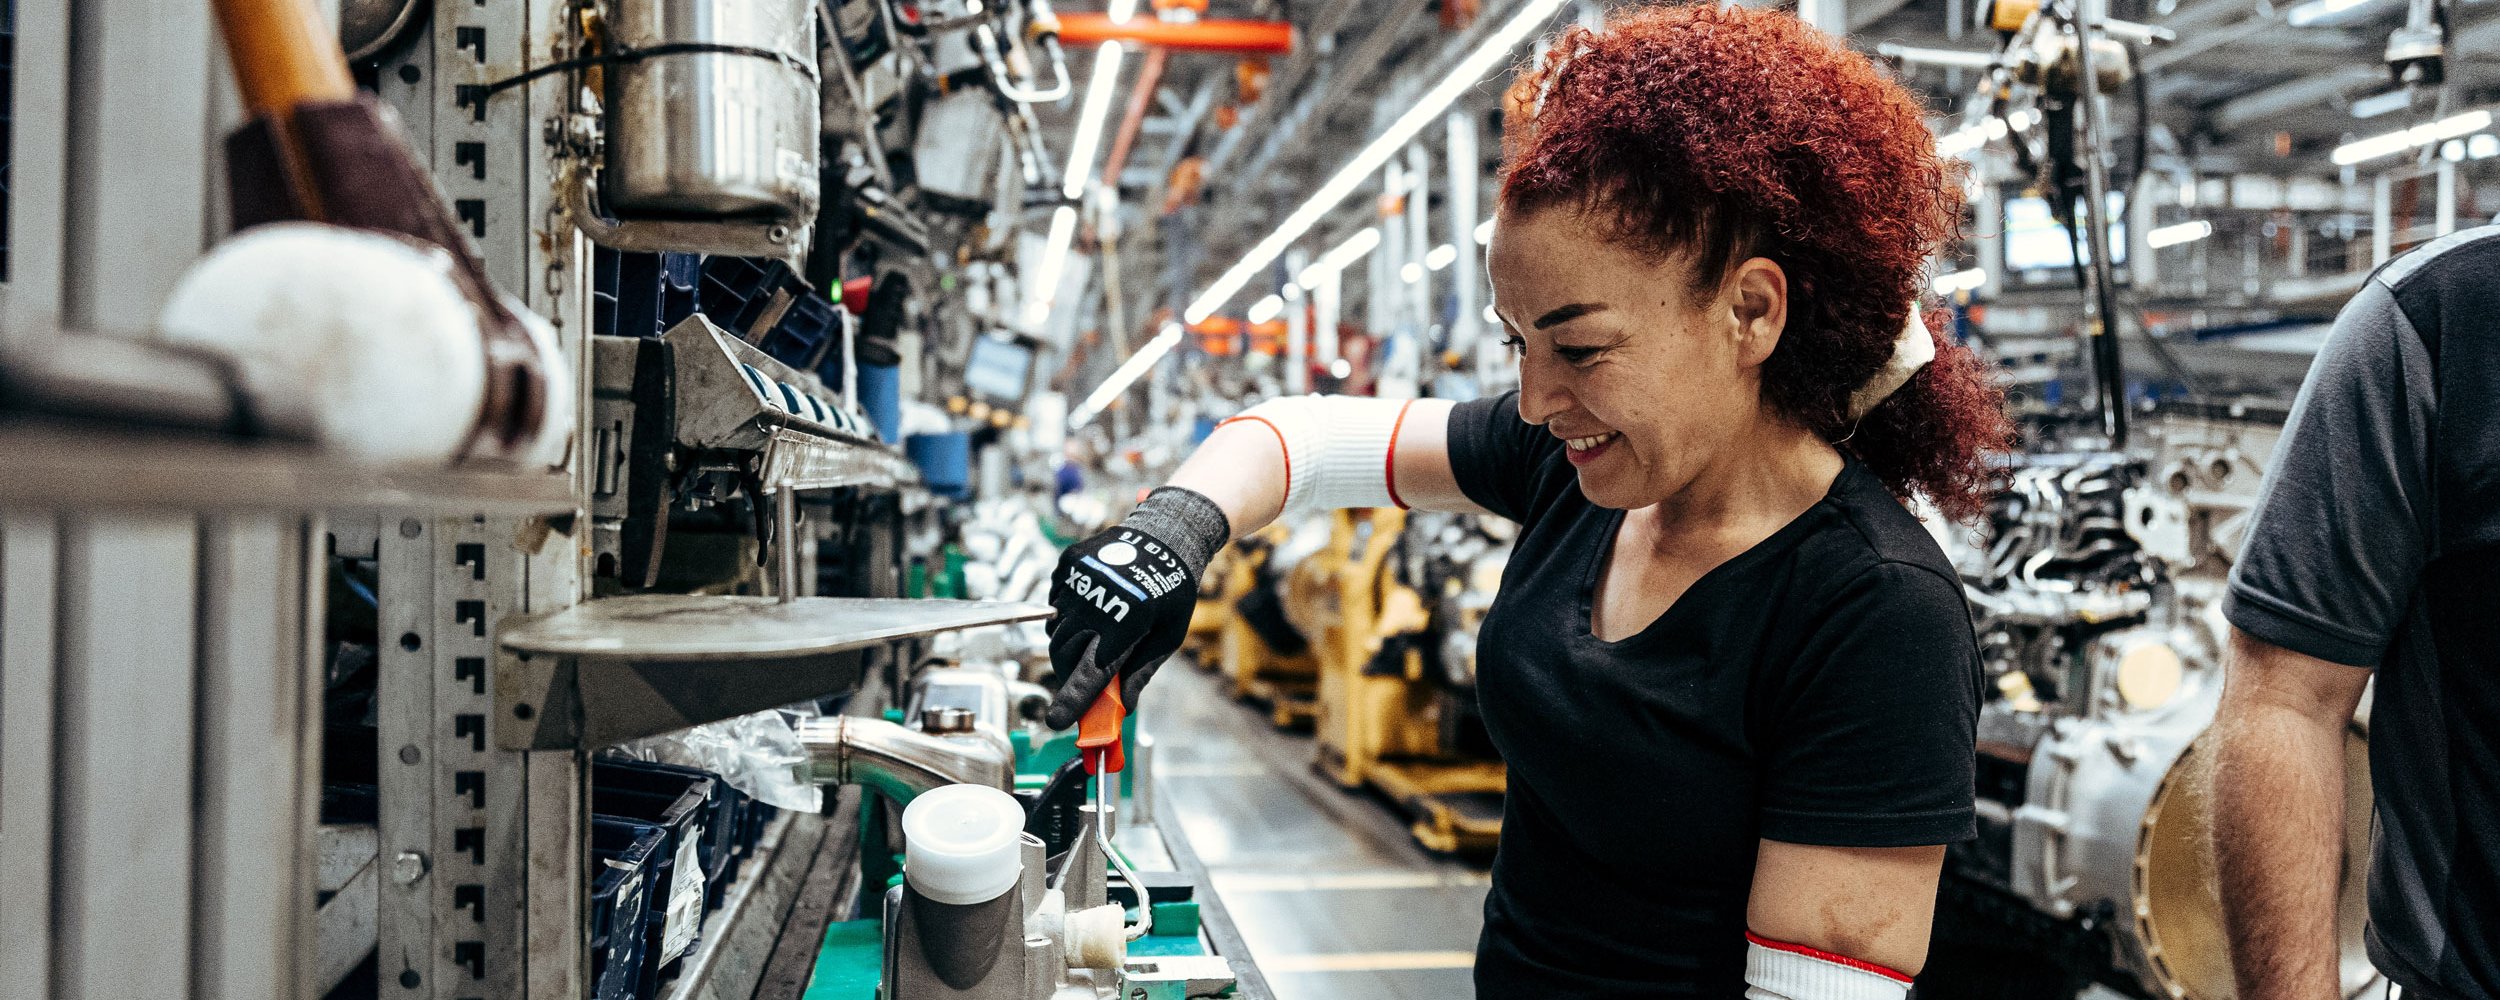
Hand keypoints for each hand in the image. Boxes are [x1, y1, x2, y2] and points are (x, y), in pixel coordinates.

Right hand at [1043, 488, 1229, 728]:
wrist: (1165, 534)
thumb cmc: (1173, 590)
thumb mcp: (1169, 634)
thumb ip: (1142, 670)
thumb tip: (1122, 705)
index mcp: (1130, 618)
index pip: (1094, 670)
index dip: (1074, 699)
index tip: (1056, 722)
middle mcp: (1099, 597)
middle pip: (1065, 655)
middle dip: (1071, 674)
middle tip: (1085, 682)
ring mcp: (1079, 578)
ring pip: (1056, 631)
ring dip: (1069, 646)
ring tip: (1095, 636)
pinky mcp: (1067, 564)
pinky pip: (1054, 604)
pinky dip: (1067, 617)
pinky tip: (1092, 608)